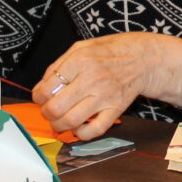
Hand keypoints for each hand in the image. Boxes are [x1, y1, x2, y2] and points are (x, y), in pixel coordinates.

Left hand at [33, 32, 181, 140]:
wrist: (143, 58)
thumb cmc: (111, 51)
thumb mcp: (81, 47)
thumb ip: (59, 65)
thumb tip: (42, 87)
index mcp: (80, 61)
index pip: (46, 89)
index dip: (38, 97)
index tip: (41, 97)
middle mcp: (91, 79)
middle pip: (55, 108)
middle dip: (46, 113)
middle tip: (49, 110)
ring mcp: (104, 96)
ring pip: (71, 121)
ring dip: (59, 126)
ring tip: (60, 121)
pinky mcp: (116, 109)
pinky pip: (94, 130)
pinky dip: (81, 134)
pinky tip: (79, 127)